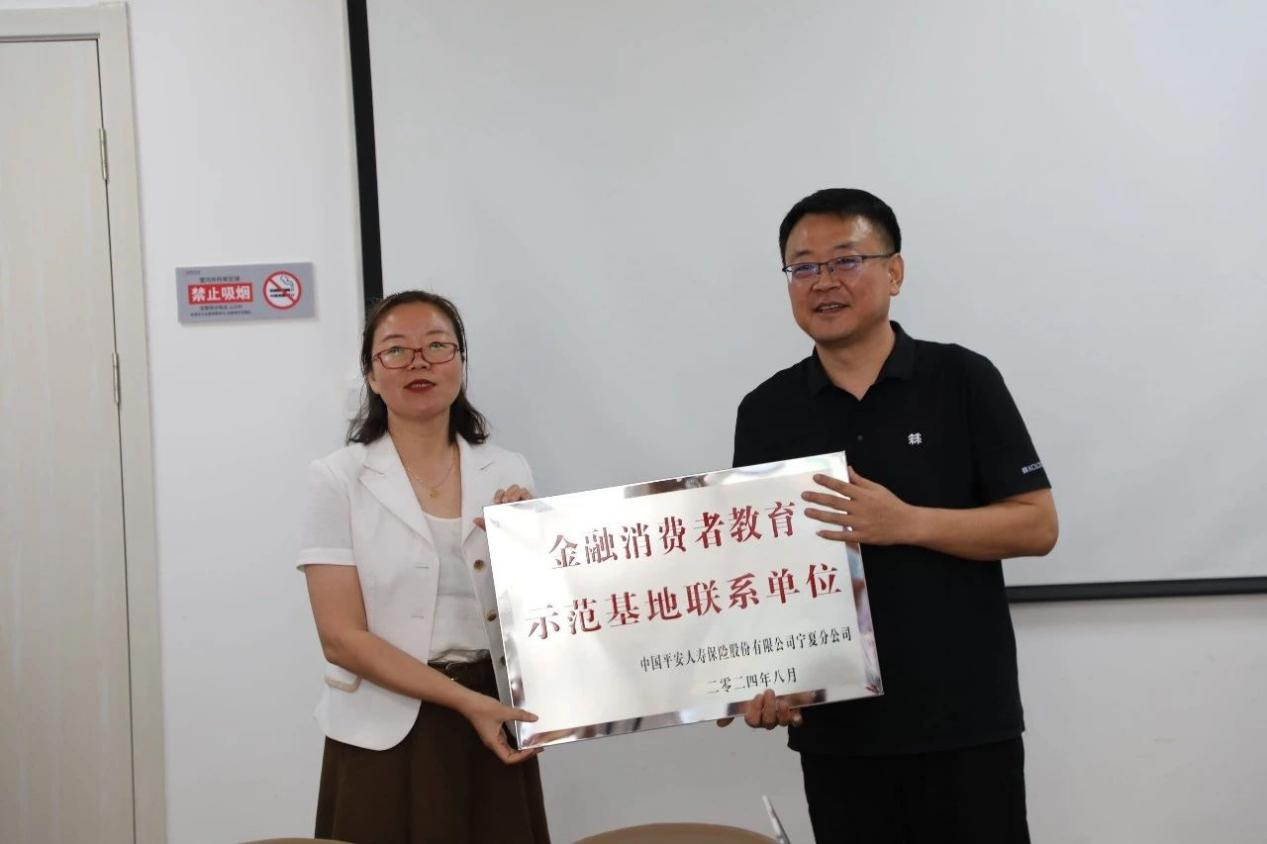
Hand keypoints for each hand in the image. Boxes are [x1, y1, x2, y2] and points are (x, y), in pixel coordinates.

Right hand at [460, 693, 542, 764]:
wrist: (468, 701)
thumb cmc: (482, 708)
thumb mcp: (503, 711)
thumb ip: (520, 715)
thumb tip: (534, 718)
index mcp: (494, 743)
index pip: (509, 758)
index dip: (522, 757)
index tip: (533, 749)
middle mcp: (493, 743)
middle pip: (510, 756)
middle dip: (524, 754)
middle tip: (537, 747)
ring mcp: (493, 737)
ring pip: (508, 749)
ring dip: (520, 748)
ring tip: (532, 743)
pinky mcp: (494, 731)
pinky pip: (506, 740)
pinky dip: (516, 740)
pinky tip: (523, 735)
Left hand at [473, 484, 533, 530]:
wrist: (525, 544)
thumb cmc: (512, 535)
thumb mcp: (497, 530)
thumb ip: (487, 524)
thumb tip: (476, 520)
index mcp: (507, 506)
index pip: (502, 494)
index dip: (499, 494)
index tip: (497, 501)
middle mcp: (516, 503)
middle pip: (513, 489)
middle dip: (508, 492)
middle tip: (505, 501)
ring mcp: (526, 504)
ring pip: (522, 490)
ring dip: (516, 493)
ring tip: (512, 501)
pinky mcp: (534, 506)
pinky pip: (532, 496)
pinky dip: (527, 496)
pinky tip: (523, 502)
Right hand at [716, 689, 809, 729]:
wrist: (781, 682)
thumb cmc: (761, 687)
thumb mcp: (745, 693)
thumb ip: (733, 706)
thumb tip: (719, 724)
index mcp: (755, 714)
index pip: (752, 720)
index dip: (754, 712)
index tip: (757, 697)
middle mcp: (768, 718)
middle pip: (767, 722)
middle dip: (768, 709)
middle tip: (769, 692)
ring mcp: (781, 717)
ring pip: (781, 722)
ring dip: (781, 713)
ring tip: (783, 700)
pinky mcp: (794, 714)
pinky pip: (796, 722)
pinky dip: (796, 718)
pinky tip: (796, 713)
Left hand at [802, 467, 921, 545]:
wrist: (906, 524)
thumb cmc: (892, 504)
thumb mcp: (878, 489)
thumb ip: (861, 481)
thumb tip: (848, 470)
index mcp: (863, 495)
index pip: (841, 486)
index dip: (827, 482)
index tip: (815, 478)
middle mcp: (859, 508)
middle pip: (834, 502)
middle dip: (817, 498)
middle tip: (804, 495)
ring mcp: (860, 523)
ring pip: (835, 518)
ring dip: (819, 515)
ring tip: (807, 512)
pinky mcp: (862, 536)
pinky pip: (843, 535)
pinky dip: (831, 534)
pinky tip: (820, 532)